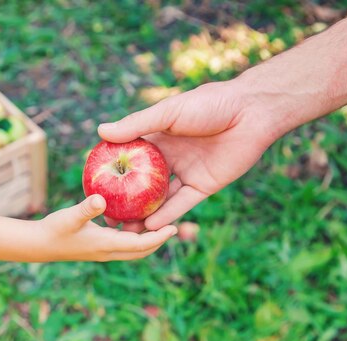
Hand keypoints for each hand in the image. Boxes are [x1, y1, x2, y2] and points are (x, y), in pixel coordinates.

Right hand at [40, 195, 176, 260]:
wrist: (38, 244)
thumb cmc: (53, 229)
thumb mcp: (70, 216)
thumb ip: (86, 208)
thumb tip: (101, 199)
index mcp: (106, 245)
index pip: (139, 245)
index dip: (158, 238)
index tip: (174, 228)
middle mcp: (108, 251)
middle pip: (141, 250)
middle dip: (158, 240)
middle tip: (173, 226)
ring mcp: (103, 250)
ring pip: (132, 248)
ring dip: (146, 238)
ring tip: (158, 220)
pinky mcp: (97, 246)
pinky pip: (122, 242)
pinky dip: (132, 233)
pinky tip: (132, 216)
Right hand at [98, 80, 277, 231]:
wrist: (251, 112)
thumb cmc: (208, 104)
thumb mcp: (168, 113)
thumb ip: (136, 124)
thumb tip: (100, 132)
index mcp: (158, 138)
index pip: (129, 159)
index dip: (113, 173)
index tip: (94, 187)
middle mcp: (169, 158)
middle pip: (142, 183)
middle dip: (126, 200)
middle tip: (107, 216)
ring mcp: (186, 173)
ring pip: (161, 198)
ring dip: (144, 213)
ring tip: (125, 229)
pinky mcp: (203, 186)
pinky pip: (182, 203)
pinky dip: (168, 214)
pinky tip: (150, 225)